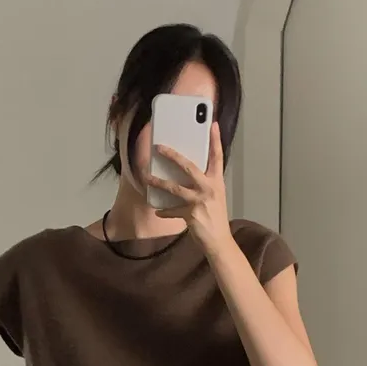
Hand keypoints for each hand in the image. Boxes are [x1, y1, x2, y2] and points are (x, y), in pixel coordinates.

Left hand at [145, 121, 234, 257]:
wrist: (219, 241)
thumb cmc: (216, 218)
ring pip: (174, 187)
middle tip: (159, 147)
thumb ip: (204, 184)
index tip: (213, 124)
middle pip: (188, 166)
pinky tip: (157, 211)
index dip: (215, 140)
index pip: (217, 156)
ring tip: (147, 177)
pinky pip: (172, 210)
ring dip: (158, 181)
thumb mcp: (215, 197)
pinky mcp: (190, 214)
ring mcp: (199, 201)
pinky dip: (164, 211)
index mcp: (217, 182)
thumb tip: (188, 175)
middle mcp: (209, 188)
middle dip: (172, 155)